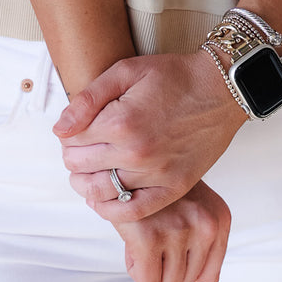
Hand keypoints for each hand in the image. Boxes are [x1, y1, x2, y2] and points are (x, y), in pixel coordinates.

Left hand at [54, 49, 246, 222]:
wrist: (220, 88)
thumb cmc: (174, 75)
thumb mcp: (126, 70)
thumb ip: (89, 99)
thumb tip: (60, 130)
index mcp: (121, 121)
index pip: (72, 141)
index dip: (68, 135)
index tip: (74, 131)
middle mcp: (136, 152)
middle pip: (81, 167)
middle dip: (73, 157)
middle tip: (80, 149)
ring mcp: (156, 173)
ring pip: (100, 192)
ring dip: (85, 185)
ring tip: (87, 173)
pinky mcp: (174, 188)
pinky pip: (133, 211)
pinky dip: (111, 211)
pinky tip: (104, 200)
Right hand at [118, 180, 230, 281]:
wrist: (132, 163)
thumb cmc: (161, 189)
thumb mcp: (196, 207)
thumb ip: (204, 241)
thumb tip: (205, 279)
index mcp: (219, 218)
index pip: (209, 277)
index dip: (185, 267)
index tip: (173, 247)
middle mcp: (205, 224)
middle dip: (166, 266)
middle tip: (156, 238)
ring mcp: (179, 230)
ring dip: (152, 268)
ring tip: (146, 237)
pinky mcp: (150, 237)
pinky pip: (148, 281)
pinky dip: (137, 269)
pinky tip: (134, 242)